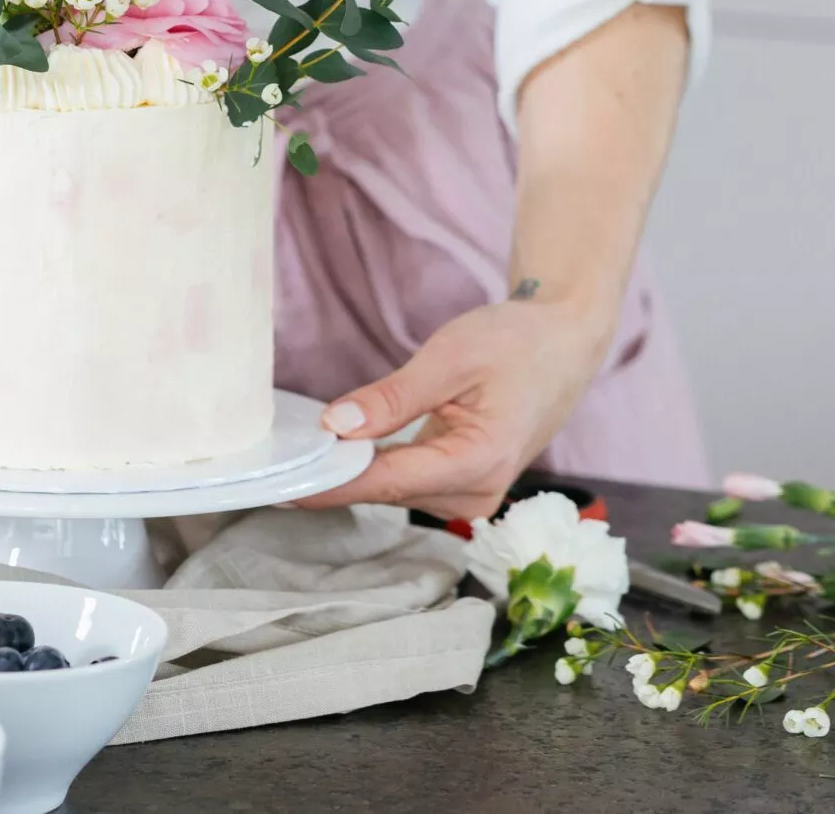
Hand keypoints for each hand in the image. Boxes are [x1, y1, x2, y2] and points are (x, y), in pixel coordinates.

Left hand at [289, 296, 613, 520]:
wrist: (563, 342)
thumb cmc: (517, 342)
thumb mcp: (451, 357)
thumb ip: (394, 397)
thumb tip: (338, 426)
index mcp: (479, 461)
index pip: (386, 482)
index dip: (331, 483)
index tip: (281, 485)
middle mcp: (476, 491)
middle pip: (386, 491)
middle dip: (332, 477)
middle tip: (271, 464)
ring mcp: (471, 493)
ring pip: (392, 490)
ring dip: (349, 473)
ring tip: (295, 456)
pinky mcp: (462, 483)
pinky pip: (405, 481)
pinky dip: (371, 467)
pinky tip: (335, 454)